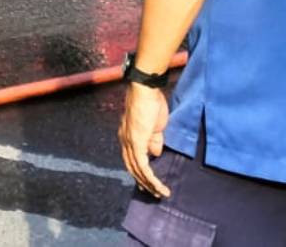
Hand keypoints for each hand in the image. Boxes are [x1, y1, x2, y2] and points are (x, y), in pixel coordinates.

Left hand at [118, 82, 169, 197]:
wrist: (145, 90)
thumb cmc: (151, 104)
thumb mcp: (155, 127)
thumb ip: (154, 141)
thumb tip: (155, 154)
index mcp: (127, 136)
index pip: (131, 160)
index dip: (139, 173)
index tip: (149, 183)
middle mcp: (124, 141)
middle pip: (132, 168)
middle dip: (144, 183)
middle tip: (155, 194)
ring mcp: (129, 142)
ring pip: (137, 170)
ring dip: (149, 184)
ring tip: (160, 193)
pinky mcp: (136, 142)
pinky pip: (142, 165)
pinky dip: (150, 177)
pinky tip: (158, 186)